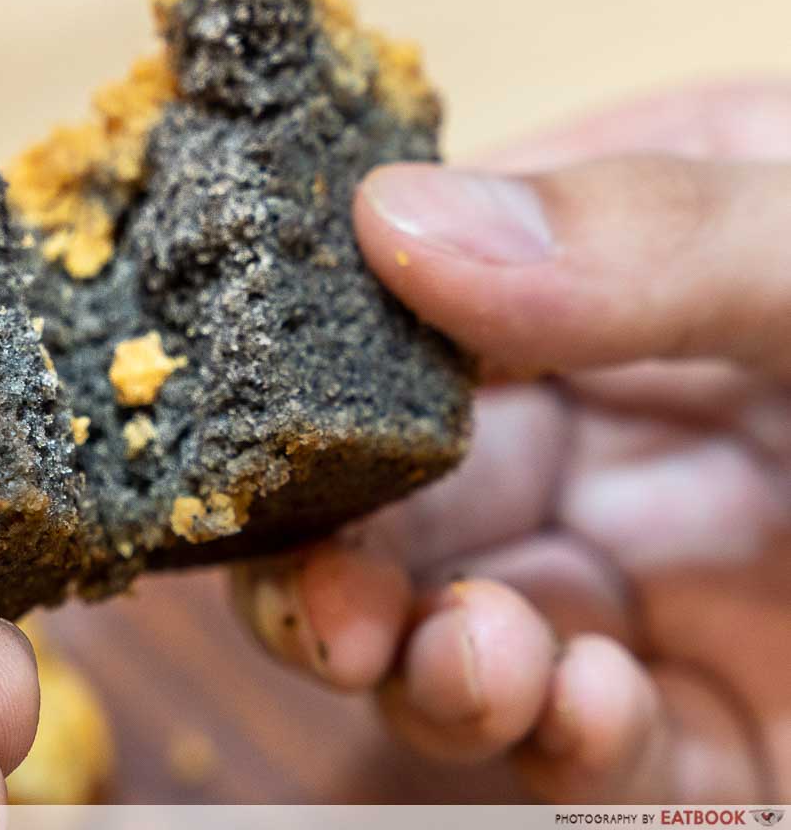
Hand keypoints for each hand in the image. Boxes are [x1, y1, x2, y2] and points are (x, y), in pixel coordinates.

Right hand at [234, 82, 790, 801]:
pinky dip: (539, 735)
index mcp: (636, 263)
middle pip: (404, 489)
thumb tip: (390, 217)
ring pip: (453, 622)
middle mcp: (623, 420)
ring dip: (425, 654)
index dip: (323, 361)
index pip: (418, 297)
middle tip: (323, 599)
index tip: (258, 421)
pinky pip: (572, 738)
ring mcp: (656, 577)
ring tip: (474, 657)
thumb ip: (653, 235)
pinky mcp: (698, 723)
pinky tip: (568, 700)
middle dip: (341, 552)